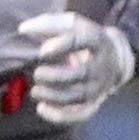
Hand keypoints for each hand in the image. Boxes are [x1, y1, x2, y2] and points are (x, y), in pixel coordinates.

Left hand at [16, 11, 133, 125]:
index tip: (42, 51)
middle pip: (80, 74)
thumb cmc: (84, 38)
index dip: (61, 46)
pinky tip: (41, 109)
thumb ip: (48, 23)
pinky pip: (80, 115)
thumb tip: (23, 29)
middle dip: (55, 76)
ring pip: (77, 96)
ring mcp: (99, 86)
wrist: (115, 58)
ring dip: (53, 96)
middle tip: (38, 73)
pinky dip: (60, 116)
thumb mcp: (73, 24)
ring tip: (35, 91)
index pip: (81, 41)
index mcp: (96, 40)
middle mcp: (100, 65)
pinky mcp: (94, 102)